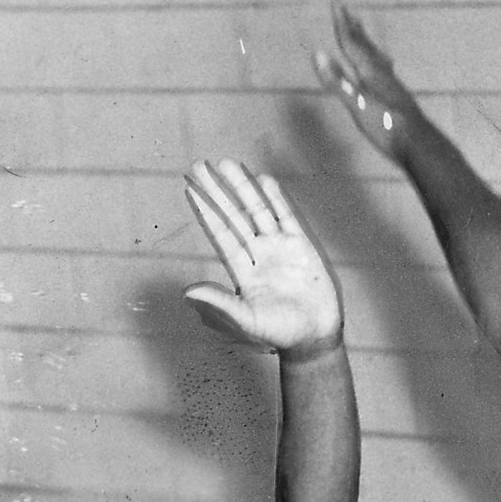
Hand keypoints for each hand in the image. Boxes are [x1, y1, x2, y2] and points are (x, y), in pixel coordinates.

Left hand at [182, 160, 344, 356]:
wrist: (313, 338)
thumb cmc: (278, 334)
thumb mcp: (244, 321)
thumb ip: (218, 304)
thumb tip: (187, 292)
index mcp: (241, 270)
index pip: (219, 233)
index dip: (205, 210)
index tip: (190, 188)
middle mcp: (257, 254)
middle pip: (233, 215)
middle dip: (217, 191)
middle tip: (199, 165)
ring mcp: (280, 248)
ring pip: (258, 211)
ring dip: (243, 187)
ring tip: (228, 163)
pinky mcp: (302, 247)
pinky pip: (286, 217)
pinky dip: (276, 199)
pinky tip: (264, 181)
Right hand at [313, 4, 424, 159]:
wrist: (419, 145)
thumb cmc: (386, 126)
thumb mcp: (357, 104)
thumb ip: (337, 80)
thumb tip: (317, 53)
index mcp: (370, 72)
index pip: (352, 42)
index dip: (342, 23)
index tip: (336, 2)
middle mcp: (382, 73)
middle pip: (365, 45)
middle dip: (353, 26)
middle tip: (346, 8)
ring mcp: (391, 84)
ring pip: (376, 56)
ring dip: (366, 41)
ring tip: (361, 30)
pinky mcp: (397, 96)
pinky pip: (384, 69)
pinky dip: (378, 60)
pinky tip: (384, 66)